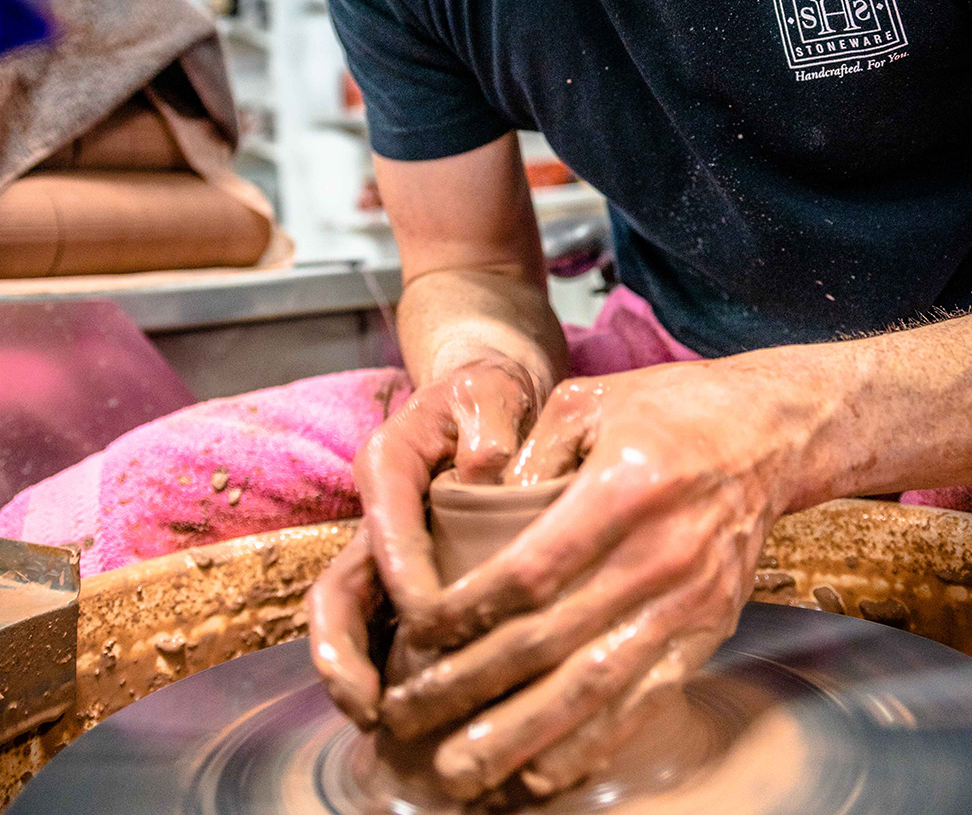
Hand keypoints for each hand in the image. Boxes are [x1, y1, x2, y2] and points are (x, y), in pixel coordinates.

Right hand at [308, 358, 540, 723]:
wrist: (484, 391)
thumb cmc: (489, 391)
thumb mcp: (492, 389)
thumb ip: (487, 423)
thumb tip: (486, 468)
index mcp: (388, 464)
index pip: (386, 531)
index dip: (408, 583)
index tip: (439, 627)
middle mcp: (374, 510)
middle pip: (337, 587)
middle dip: (344, 652)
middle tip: (371, 709)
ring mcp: (380, 542)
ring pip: (347, 613)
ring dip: (353, 671)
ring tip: (378, 724)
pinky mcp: (397, 566)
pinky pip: (377, 620)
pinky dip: (381, 664)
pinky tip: (410, 707)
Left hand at [381, 357, 818, 797]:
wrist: (770, 433)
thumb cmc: (667, 408)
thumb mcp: (588, 400)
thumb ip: (527, 454)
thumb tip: (465, 513)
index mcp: (623, 487)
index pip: (530, 570)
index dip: (467, 611)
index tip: (416, 634)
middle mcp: (659, 554)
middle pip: (551, 641)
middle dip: (471, 686)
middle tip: (406, 713)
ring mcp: (689, 602)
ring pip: (594, 689)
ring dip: (520, 737)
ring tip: (458, 772)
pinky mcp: (708, 632)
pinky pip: (642, 703)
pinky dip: (588, 745)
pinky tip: (538, 774)